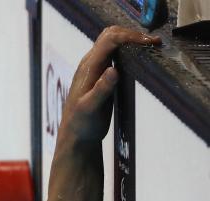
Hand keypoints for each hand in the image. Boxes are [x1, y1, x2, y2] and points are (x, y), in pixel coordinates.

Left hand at [58, 26, 160, 143]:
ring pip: (114, 43)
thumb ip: (101, 90)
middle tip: (155, 44)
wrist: (76, 135)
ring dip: (133, 40)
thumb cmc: (81, 124)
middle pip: (111, 35)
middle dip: (133, 34)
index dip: (130, 36)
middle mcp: (91, 63)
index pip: (109, 39)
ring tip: (153, 47)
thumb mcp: (90, 109)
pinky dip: (131, 50)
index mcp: (88, 67)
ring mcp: (97, 68)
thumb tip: (113, 70)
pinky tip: (144, 57)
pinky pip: (116, 54)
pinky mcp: (103, 75)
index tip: (149, 43)